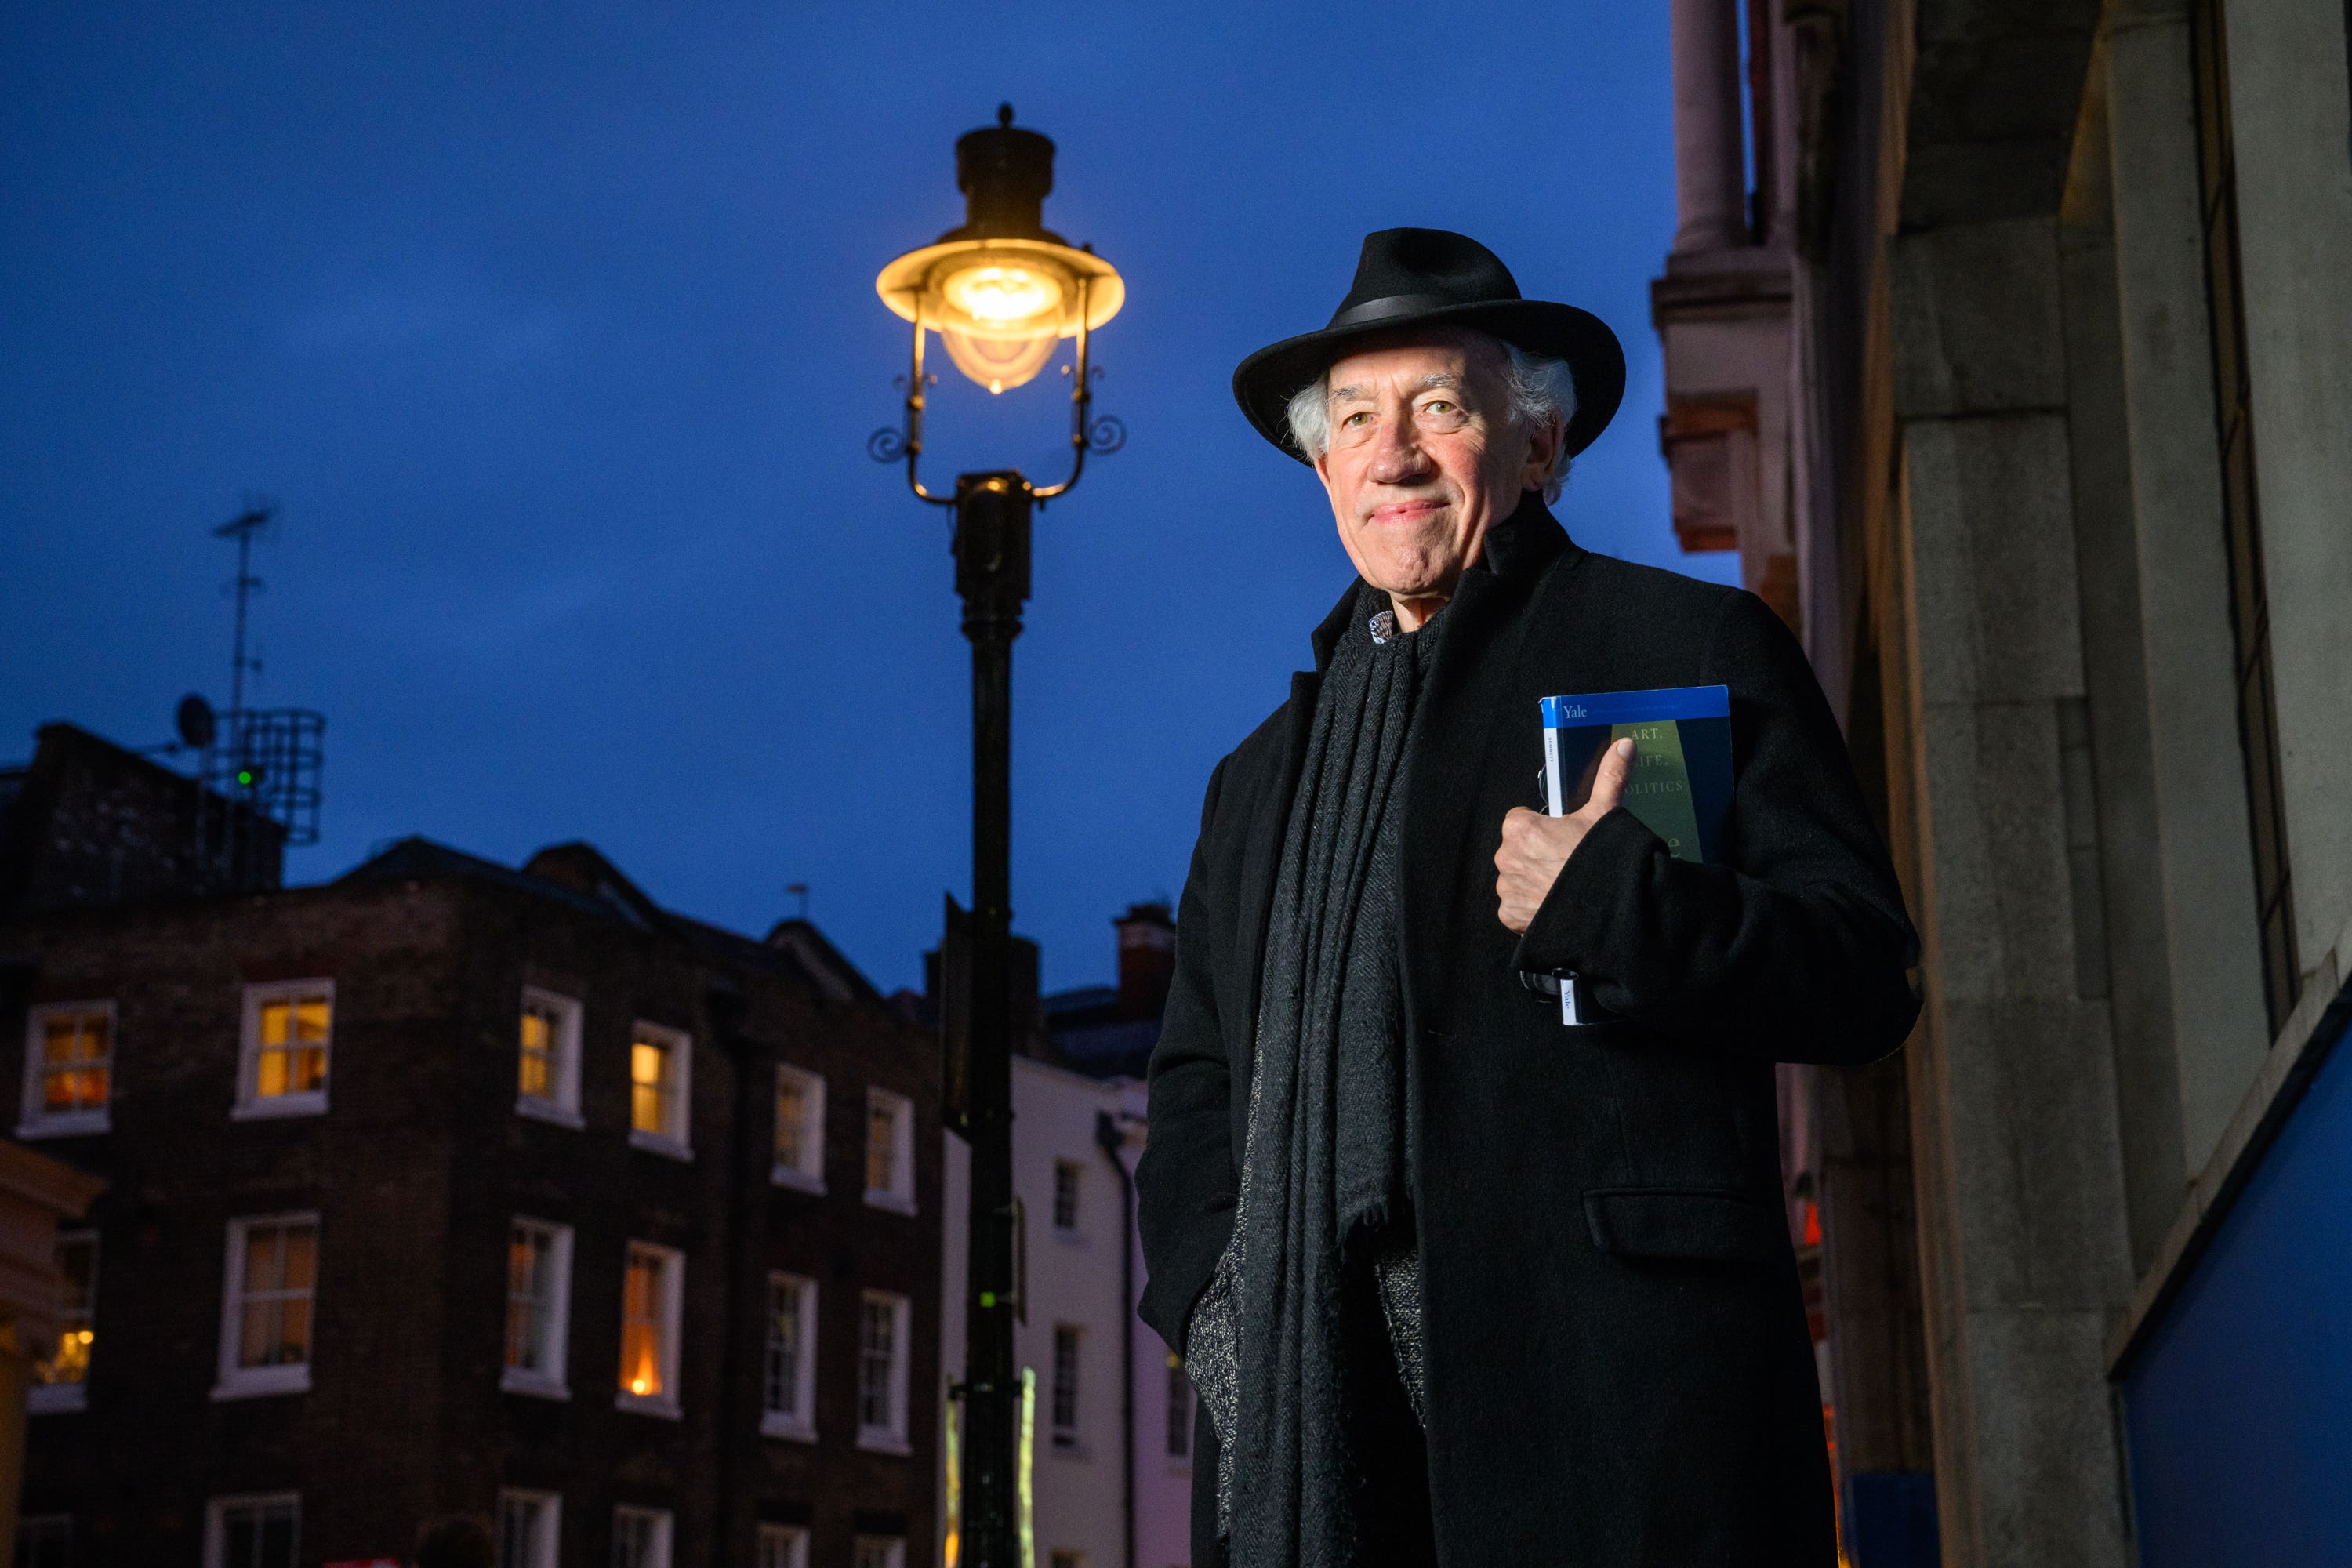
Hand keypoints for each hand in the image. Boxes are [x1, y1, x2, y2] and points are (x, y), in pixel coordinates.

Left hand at [1495, 736, 1633, 932]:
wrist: (1606, 907)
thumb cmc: (1601, 858)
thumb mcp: (1606, 813)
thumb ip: (1610, 776)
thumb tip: (1624, 744)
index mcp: (1519, 827)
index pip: (1520, 820)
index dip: (1542, 828)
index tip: (1560, 836)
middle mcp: (1505, 856)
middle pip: (1518, 850)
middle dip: (1537, 855)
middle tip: (1566, 862)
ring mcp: (1507, 888)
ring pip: (1517, 878)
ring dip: (1533, 881)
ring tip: (1563, 885)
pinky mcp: (1511, 915)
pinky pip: (1516, 907)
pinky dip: (1531, 907)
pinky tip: (1554, 904)